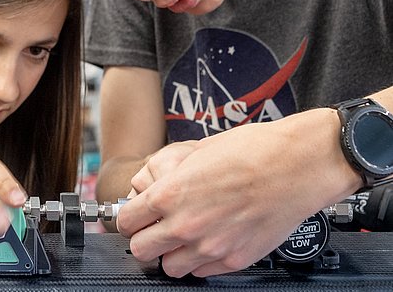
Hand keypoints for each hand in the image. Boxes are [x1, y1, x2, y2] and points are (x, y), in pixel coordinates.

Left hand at [116, 108, 360, 276]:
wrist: (298, 164)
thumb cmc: (252, 150)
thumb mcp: (196, 153)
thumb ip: (167, 178)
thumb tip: (149, 188)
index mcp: (170, 194)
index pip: (126, 221)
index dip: (130, 217)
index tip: (136, 215)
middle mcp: (185, 225)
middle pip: (141, 250)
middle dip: (145, 238)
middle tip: (156, 228)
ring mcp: (210, 247)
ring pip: (170, 267)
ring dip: (172, 253)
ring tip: (185, 236)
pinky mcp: (234, 260)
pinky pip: (201, 272)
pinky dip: (200, 261)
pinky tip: (210, 241)